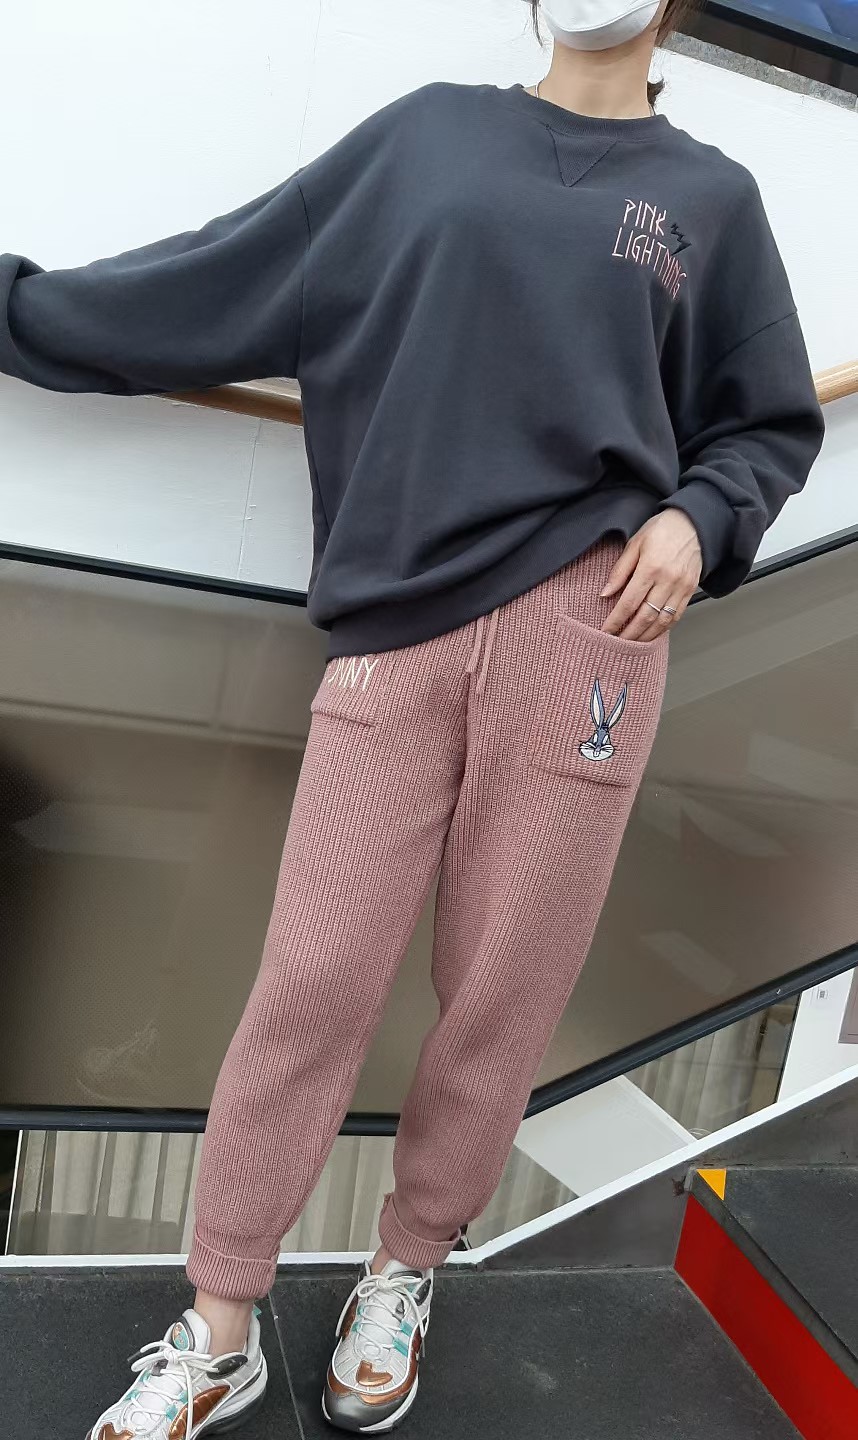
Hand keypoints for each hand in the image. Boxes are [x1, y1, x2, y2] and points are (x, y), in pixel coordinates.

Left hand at [599, 510, 702, 640]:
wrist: (694, 524)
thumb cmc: (663, 530)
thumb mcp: (635, 543)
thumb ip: (620, 570)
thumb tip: (605, 593)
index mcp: (651, 568)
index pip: (629, 602)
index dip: (616, 620)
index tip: (606, 630)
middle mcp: (668, 580)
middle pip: (645, 617)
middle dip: (629, 634)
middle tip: (616, 643)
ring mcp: (681, 588)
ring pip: (662, 622)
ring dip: (645, 636)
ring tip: (631, 643)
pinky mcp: (690, 591)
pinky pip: (676, 617)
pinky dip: (663, 629)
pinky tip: (652, 633)